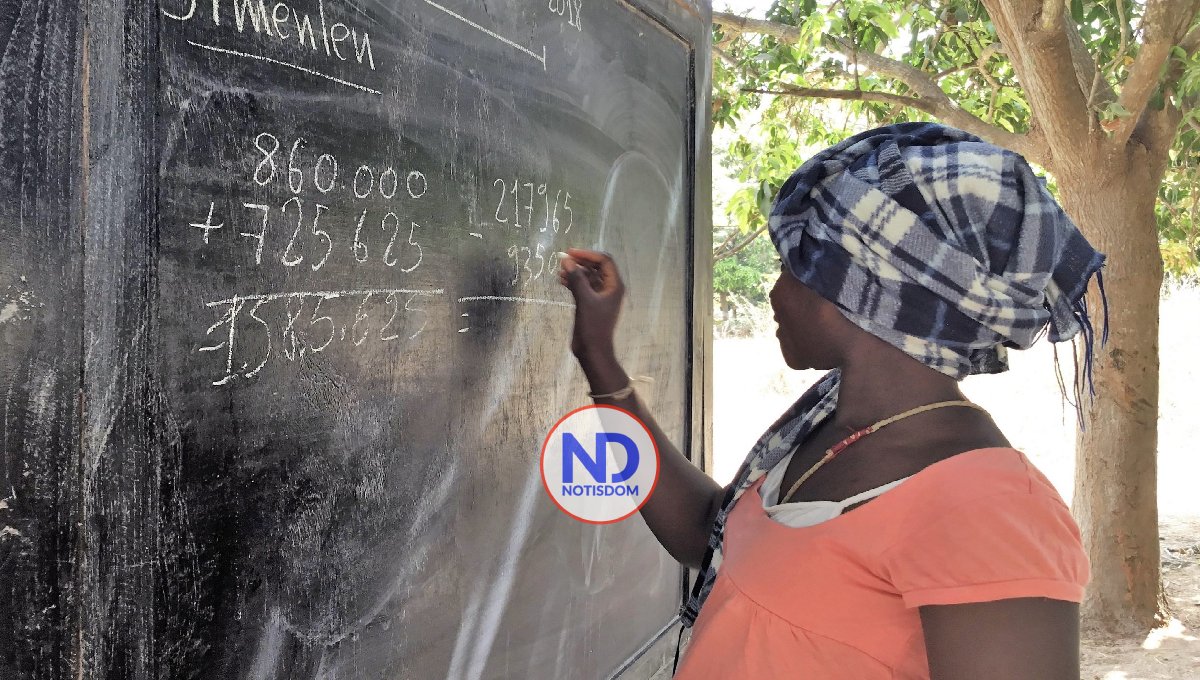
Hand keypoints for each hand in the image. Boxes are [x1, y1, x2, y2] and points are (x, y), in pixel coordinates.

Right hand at [558, 248, 624, 362]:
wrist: (593, 351)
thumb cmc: (593, 326)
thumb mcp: (584, 300)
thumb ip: (576, 279)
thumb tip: (566, 260)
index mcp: (614, 285)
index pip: (604, 261)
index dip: (588, 254)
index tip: (570, 253)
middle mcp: (609, 288)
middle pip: (596, 267)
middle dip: (580, 262)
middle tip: (563, 259)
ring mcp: (600, 296)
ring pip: (588, 277)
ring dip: (575, 272)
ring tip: (560, 271)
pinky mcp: (591, 304)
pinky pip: (583, 287)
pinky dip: (573, 282)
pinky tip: (561, 280)